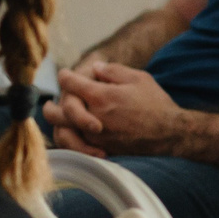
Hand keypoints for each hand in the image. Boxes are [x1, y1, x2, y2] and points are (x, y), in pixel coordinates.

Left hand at [48, 61, 192, 157]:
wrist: (171, 134)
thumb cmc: (156, 103)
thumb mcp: (138, 78)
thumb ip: (113, 71)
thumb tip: (94, 68)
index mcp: (102, 96)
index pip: (71, 83)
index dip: (65, 76)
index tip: (64, 74)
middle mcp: (95, 117)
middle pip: (59, 111)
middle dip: (50, 105)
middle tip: (47, 103)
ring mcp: (97, 136)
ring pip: (63, 132)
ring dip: (56, 125)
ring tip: (54, 119)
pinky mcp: (101, 149)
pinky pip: (75, 148)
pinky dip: (68, 141)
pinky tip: (67, 134)